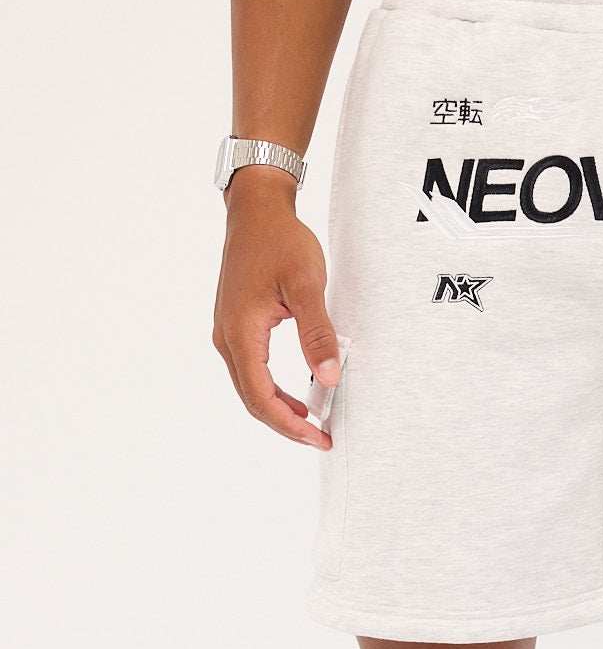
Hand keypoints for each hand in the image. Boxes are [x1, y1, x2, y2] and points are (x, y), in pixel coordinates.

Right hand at [212, 172, 339, 450]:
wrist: (256, 209)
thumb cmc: (280, 240)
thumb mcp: (306, 285)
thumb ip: (318, 332)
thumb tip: (329, 377)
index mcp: (241, 331)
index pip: (260, 396)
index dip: (290, 424)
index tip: (319, 437)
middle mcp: (227, 337)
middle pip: (252, 399)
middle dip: (286, 424)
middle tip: (322, 438)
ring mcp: (228, 332)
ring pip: (250, 388)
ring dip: (280, 410)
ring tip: (314, 423)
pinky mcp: (236, 326)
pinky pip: (252, 371)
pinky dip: (273, 390)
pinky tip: (298, 396)